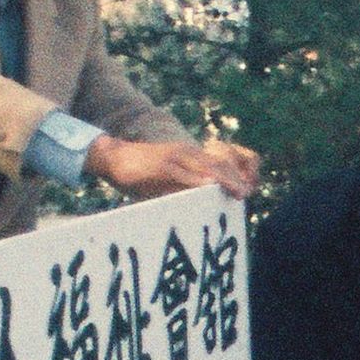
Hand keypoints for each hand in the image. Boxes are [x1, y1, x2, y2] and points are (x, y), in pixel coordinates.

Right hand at [89, 134, 257, 199]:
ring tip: (235, 190)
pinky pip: (182, 172)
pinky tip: (208, 186)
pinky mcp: (160, 164)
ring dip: (221, 178)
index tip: (243, 190)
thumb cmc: (140, 172)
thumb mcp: (165, 180)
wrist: (114, 156)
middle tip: (245, 194)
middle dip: (232, 178)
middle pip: (215, 163)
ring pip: (203, 165)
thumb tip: (196, 207)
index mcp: (186, 156)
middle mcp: (183, 153)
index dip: (231, 175)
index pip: (215, 163)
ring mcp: (173, 157)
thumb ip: (181, 189)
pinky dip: (196, 179)